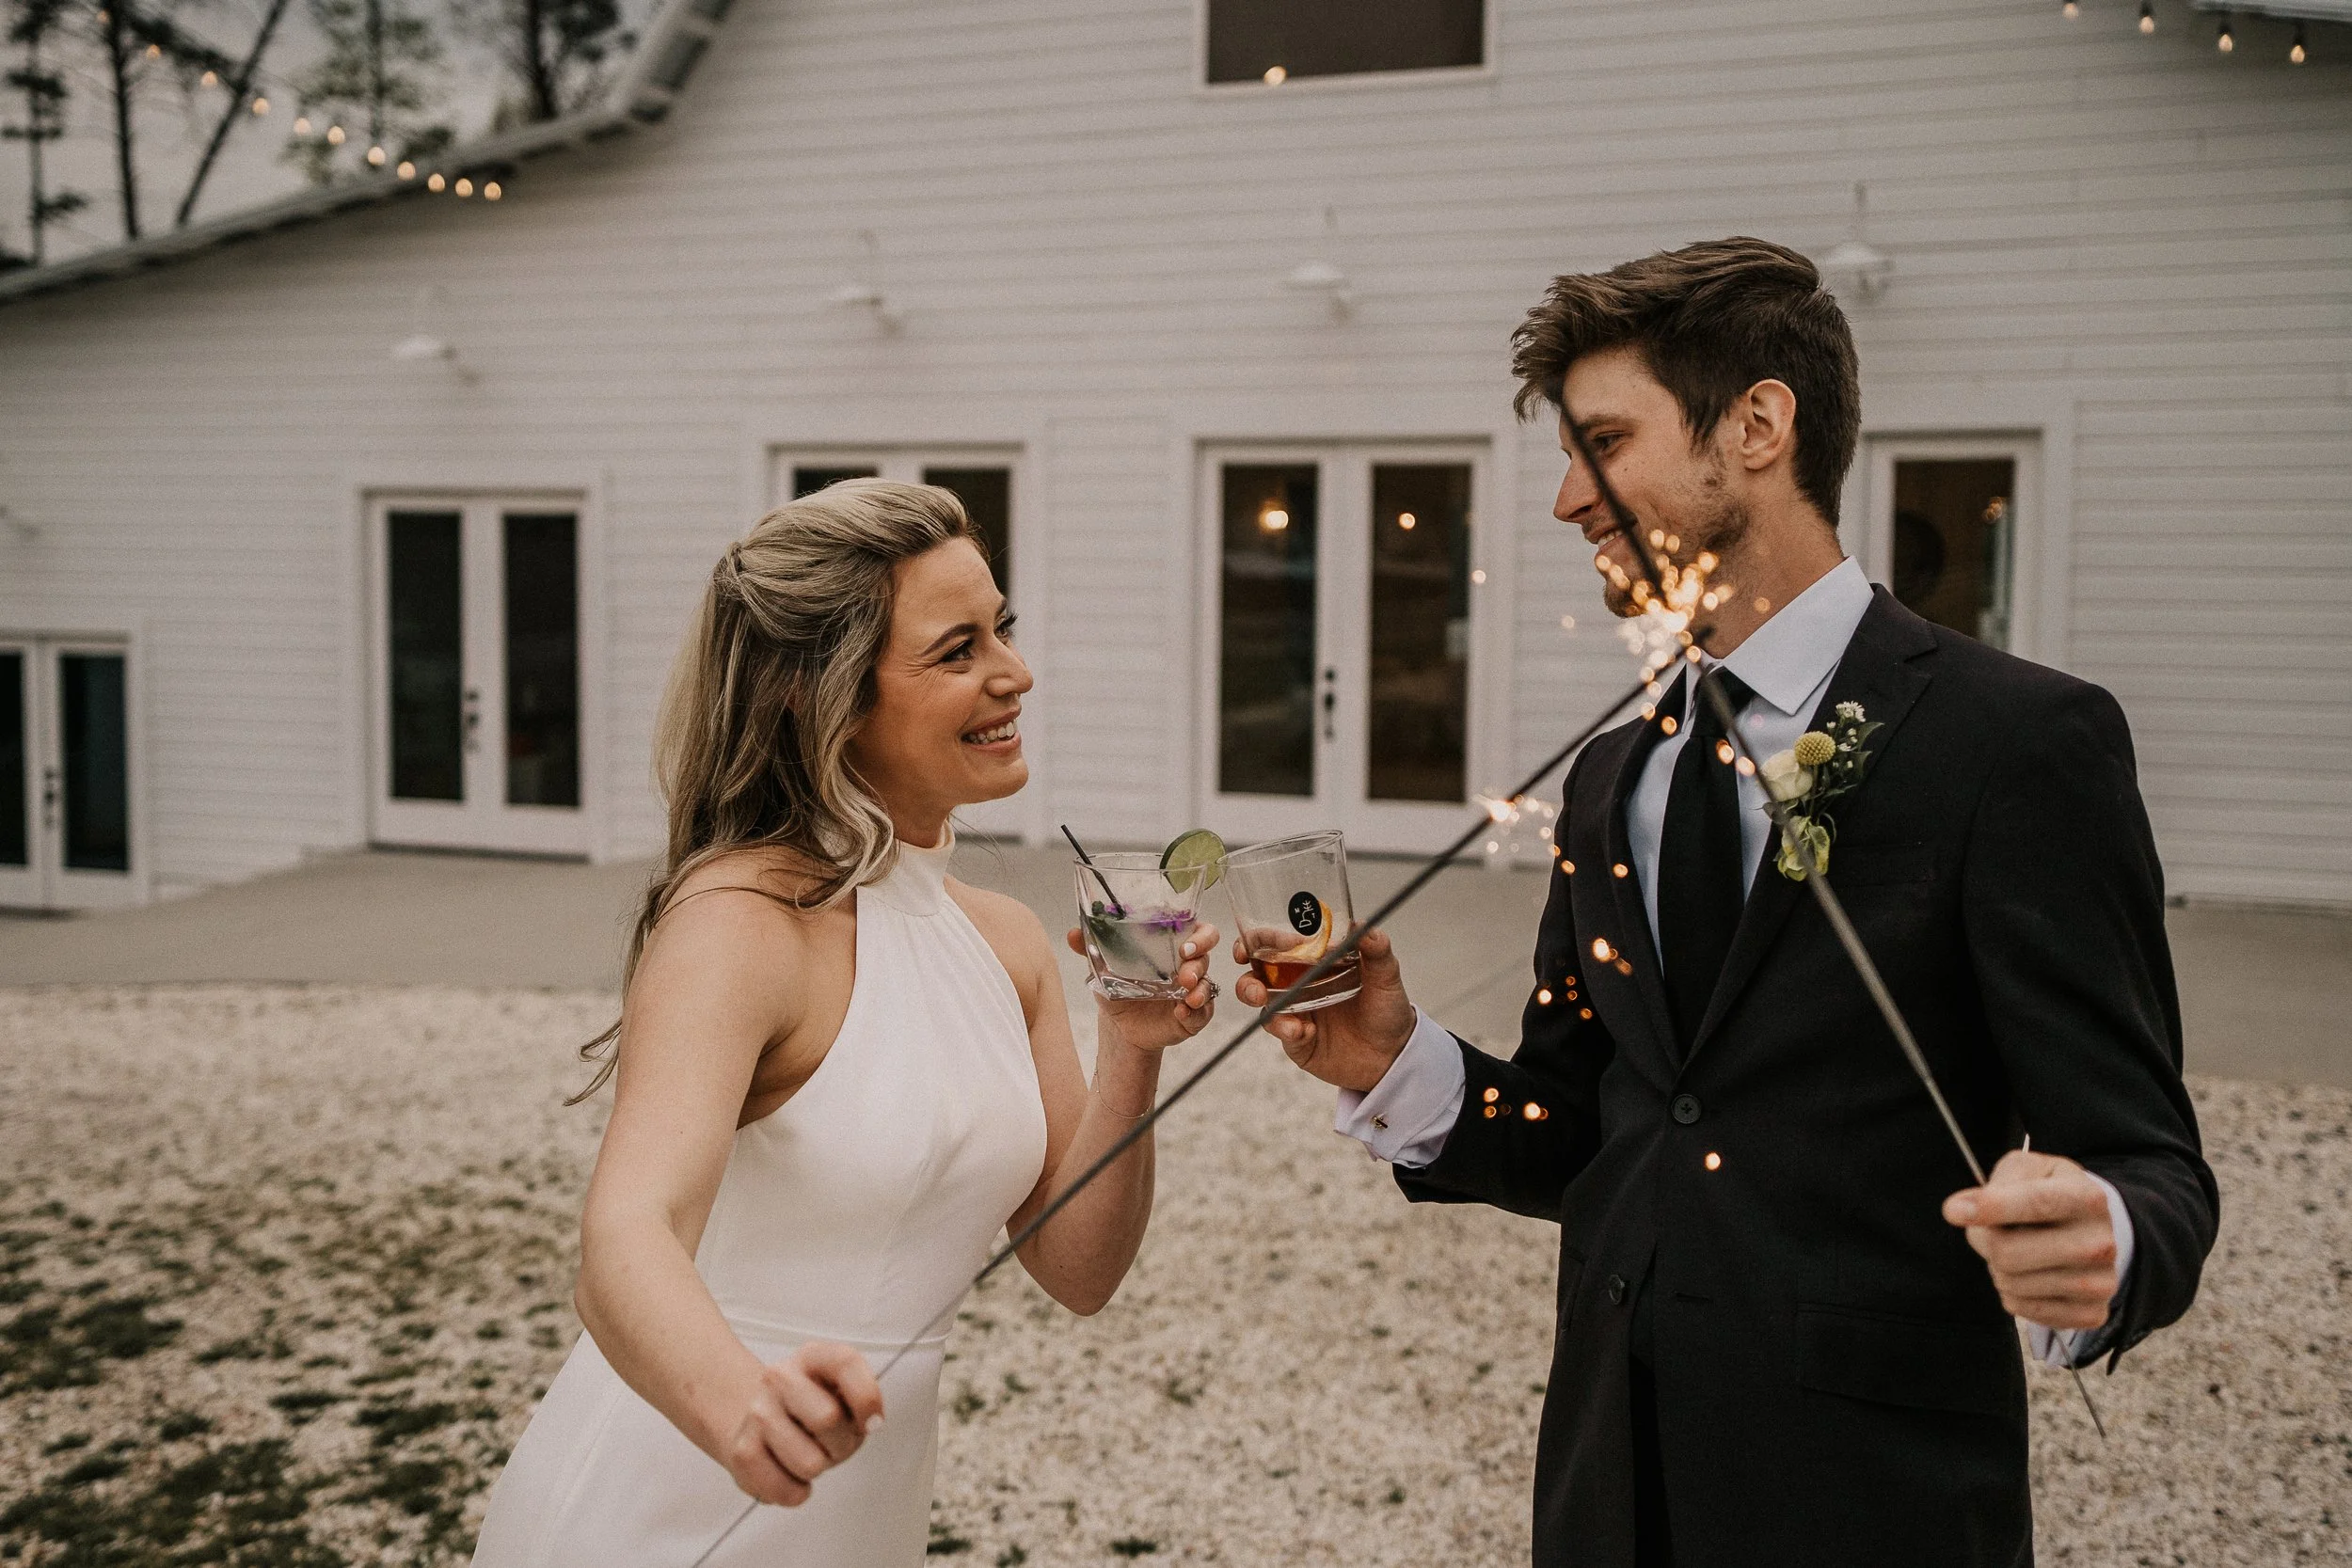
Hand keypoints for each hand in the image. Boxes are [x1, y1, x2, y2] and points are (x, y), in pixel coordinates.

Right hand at [717, 1341, 885, 1506]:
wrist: (760, 1420)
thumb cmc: (815, 1409)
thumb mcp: (844, 1392)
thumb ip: (863, 1399)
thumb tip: (871, 1422)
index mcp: (812, 1356)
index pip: (845, 1363)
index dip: (867, 1398)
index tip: (873, 1422)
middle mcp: (780, 1377)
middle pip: (827, 1419)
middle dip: (843, 1444)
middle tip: (835, 1443)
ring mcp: (757, 1412)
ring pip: (810, 1463)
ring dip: (819, 1469)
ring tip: (809, 1453)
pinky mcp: (742, 1450)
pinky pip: (784, 1489)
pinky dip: (796, 1492)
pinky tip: (790, 1473)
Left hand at [1064, 920, 1220, 1051]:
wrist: (1121, 1028)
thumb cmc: (1120, 990)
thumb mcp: (1104, 970)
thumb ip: (1091, 950)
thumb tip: (1073, 933)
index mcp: (1171, 948)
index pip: (1198, 931)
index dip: (1200, 935)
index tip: (1186, 944)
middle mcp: (1186, 966)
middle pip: (1207, 954)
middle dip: (1200, 959)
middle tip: (1185, 971)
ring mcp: (1192, 991)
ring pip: (1208, 983)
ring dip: (1199, 988)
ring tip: (1185, 995)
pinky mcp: (1194, 1015)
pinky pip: (1204, 1012)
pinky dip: (1196, 1012)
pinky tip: (1181, 1013)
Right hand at [1231, 926, 1415, 1092]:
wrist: (1393, 1057)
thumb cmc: (1387, 1012)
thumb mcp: (1387, 977)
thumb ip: (1377, 951)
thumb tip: (1363, 926)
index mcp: (1315, 963)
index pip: (1279, 944)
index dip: (1260, 940)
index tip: (1253, 940)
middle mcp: (1299, 984)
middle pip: (1258, 972)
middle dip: (1246, 971)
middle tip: (1250, 974)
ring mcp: (1295, 1012)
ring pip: (1259, 1001)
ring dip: (1254, 996)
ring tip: (1263, 1001)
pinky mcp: (1296, 1040)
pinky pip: (1280, 1030)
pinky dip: (1285, 1028)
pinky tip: (1303, 1031)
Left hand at [1942, 1149, 2118, 1330]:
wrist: (2091, 1229)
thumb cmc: (2049, 1193)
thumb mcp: (2029, 1169)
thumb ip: (1999, 1180)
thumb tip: (1961, 1209)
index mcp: (2087, 1198)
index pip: (2035, 1203)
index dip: (1991, 1207)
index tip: (1953, 1210)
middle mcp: (2100, 1243)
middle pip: (2007, 1252)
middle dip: (1984, 1239)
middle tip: (1992, 1229)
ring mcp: (2099, 1283)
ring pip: (2010, 1282)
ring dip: (1998, 1267)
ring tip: (2019, 1249)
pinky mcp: (2090, 1313)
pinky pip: (2021, 1308)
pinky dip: (2013, 1293)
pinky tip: (2031, 1274)